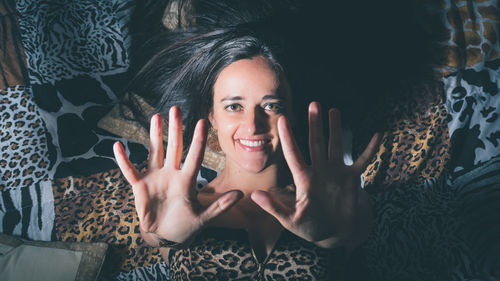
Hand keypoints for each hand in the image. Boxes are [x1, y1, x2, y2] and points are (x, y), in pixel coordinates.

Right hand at [113, 106, 242, 246]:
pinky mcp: (140, 186)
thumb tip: (241, 194)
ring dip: (154, 135)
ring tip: (156, 117)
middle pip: (174, 147)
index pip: (194, 156)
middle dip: (175, 128)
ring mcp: (156, 178)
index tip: (202, 122)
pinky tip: (117, 147)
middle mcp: (172, 174)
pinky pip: (130, 171)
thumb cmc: (185, 226)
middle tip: (176, 109)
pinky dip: (123, 160)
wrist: (165, 236)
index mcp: (187, 180)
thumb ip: (220, 206)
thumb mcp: (204, 218)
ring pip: (155, 152)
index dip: (198, 140)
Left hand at [251, 102, 380, 247]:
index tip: (283, 119)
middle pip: (316, 143)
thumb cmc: (311, 228)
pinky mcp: (352, 178)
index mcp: (304, 179)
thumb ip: (274, 208)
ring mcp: (336, 172)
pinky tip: (378, 135)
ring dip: (335, 128)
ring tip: (333, 110)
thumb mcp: (290, 220)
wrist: (335, 233)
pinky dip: (370, 149)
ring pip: (335, 145)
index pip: (294, 154)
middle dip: (314, 124)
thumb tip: (255, 195)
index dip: (288, 138)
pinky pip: (363, 161)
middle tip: (313, 104)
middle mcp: (319, 171)